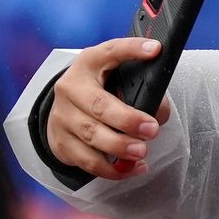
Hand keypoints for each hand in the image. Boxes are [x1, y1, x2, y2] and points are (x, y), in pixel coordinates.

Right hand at [46, 37, 171, 180]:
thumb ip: (141, 91)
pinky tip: (133, 168)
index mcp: (89, 64)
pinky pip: (87, 160)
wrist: (65, 112)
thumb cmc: (102, 93)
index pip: (109, 51)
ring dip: (119, 146)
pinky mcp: (61, 142)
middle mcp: (71, 88)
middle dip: (127, 119)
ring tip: (141, 152)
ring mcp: (62, 116)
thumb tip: (158, 114)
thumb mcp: (117, 81)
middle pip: (98, 105)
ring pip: (91, 135)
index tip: (155, 49)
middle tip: (151, 129)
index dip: (131, 50)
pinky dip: (112, 168)